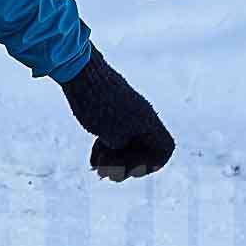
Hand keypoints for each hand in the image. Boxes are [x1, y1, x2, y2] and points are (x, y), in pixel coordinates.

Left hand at [60, 53, 174, 180]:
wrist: (81, 74)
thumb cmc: (99, 105)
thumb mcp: (113, 136)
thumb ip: (121, 148)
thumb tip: (117, 149)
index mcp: (148, 123)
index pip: (164, 150)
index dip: (150, 164)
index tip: (131, 168)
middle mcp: (142, 119)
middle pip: (143, 151)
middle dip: (125, 165)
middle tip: (106, 171)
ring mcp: (126, 116)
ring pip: (126, 145)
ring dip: (113, 160)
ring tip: (96, 168)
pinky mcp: (111, 113)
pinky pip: (114, 137)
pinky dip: (106, 150)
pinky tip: (93, 160)